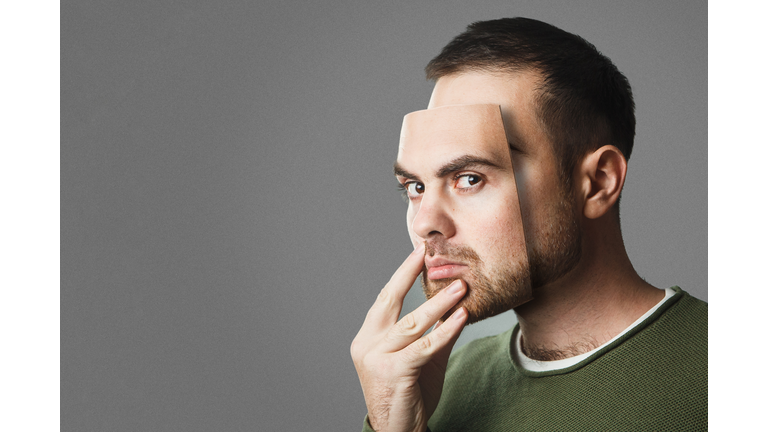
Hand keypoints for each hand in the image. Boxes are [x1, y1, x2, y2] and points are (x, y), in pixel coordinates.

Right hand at [351, 242, 467, 431]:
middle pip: (390, 301)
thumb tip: (455, 304)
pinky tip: (461, 316)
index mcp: (368, 338)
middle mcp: (368, 344)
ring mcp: (377, 358)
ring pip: (412, 323)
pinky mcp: (394, 372)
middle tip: (429, 254)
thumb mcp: (421, 358)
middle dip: (409, 274)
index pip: (385, 299)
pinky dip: (445, 329)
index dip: (402, 274)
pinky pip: (425, 345)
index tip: (418, 253)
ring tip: (460, 286)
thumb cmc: (408, 395)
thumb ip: (434, 332)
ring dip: (439, 303)